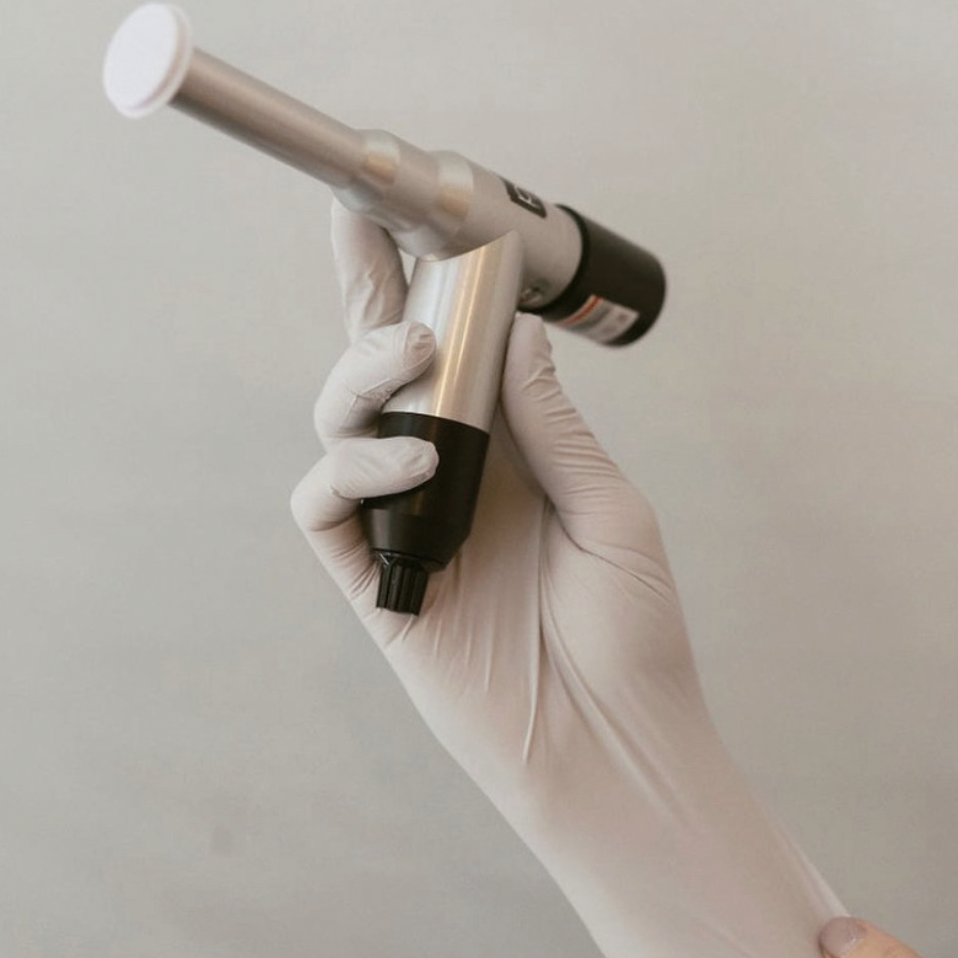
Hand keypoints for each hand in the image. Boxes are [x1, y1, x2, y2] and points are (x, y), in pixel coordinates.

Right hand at [289, 201, 850, 957]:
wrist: (614, 743)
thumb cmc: (633, 635)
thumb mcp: (612, 513)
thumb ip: (553, 428)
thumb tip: (512, 333)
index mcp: (511, 457)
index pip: (453, 356)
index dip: (419, 288)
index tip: (399, 214)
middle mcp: (452, 483)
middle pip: (381, 374)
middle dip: (367, 307)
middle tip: (389, 268)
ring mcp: (408, 531)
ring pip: (340, 427)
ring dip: (364, 383)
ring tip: (414, 372)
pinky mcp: (377, 586)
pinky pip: (325, 509)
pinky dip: (350, 471)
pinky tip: (414, 467)